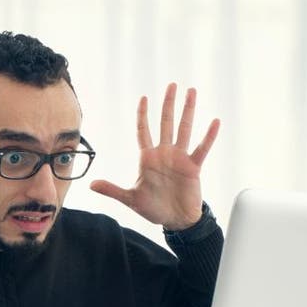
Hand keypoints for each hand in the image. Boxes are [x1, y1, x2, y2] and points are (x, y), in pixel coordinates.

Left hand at [90, 83, 220, 230]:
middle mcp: (164, 154)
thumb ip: (112, 190)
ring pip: (184, 129)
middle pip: (166, 123)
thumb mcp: (131, 199)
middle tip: (172, 85)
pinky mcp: (193, 167)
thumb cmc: (154, 209)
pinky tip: (215, 122)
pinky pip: (201, 148)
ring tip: (192, 92)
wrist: (175, 221)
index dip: (143, 115)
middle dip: (168, 104)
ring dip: (188, 110)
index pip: (144, 131)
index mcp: (148, 158)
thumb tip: (91, 184)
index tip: (144, 98)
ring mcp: (180, 158)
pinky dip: (208, 136)